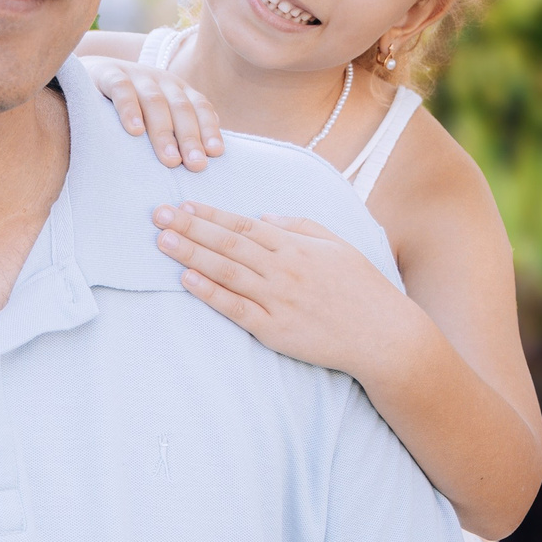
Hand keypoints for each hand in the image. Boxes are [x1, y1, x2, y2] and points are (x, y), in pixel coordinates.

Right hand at [92, 59, 224, 169]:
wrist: (88, 73)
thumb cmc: (128, 105)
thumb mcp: (156, 114)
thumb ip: (177, 131)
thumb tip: (203, 159)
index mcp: (177, 89)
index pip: (200, 106)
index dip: (209, 129)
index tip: (215, 154)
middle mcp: (161, 80)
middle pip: (181, 108)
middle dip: (190, 137)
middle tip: (195, 165)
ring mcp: (136, 75)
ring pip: (155, 101)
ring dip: (164, 132)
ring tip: (170, 159)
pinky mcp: (109, 74)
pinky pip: (122, 90)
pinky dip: (129, 109)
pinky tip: (135, 130)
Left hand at [152, 201, 419, 376]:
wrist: (383, 336)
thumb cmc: (362, 289)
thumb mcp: (337, 246)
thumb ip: (300, 227)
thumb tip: (263, 217)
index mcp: (297, 247)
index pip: (244, 226)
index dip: (211, 215)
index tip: (184, 205)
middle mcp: (283, 269)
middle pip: (228, 243)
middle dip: (190, 227)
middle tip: (157, 214)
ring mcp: (278, 299)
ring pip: (226, 271)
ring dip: (191, 254)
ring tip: (162, 241)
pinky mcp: (274, 330)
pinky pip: (235, 308)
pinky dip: (210, 293)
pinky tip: (186, 279)